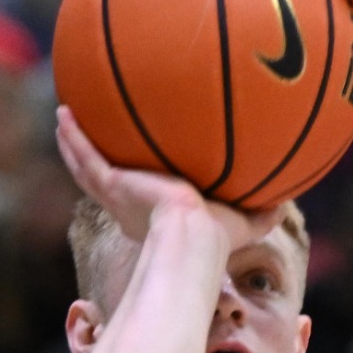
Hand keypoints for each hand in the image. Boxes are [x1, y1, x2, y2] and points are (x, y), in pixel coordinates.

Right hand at [54, 107, 280, 250]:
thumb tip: (290, 200)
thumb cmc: (219, 239)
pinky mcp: (112, 184)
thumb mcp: (248, 222)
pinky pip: (86, 157)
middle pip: (106, 178)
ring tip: (63, 118)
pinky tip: (64, 114)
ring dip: (73, 143)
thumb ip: (266, 211)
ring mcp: (117, 195)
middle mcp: (131, 206)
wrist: (194, 238)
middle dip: (96, 159)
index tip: (135, 169)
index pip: (141, 195)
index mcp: (157, 216)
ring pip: (87, 165)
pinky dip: (73, 137)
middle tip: (87, 137)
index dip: (134, 183)